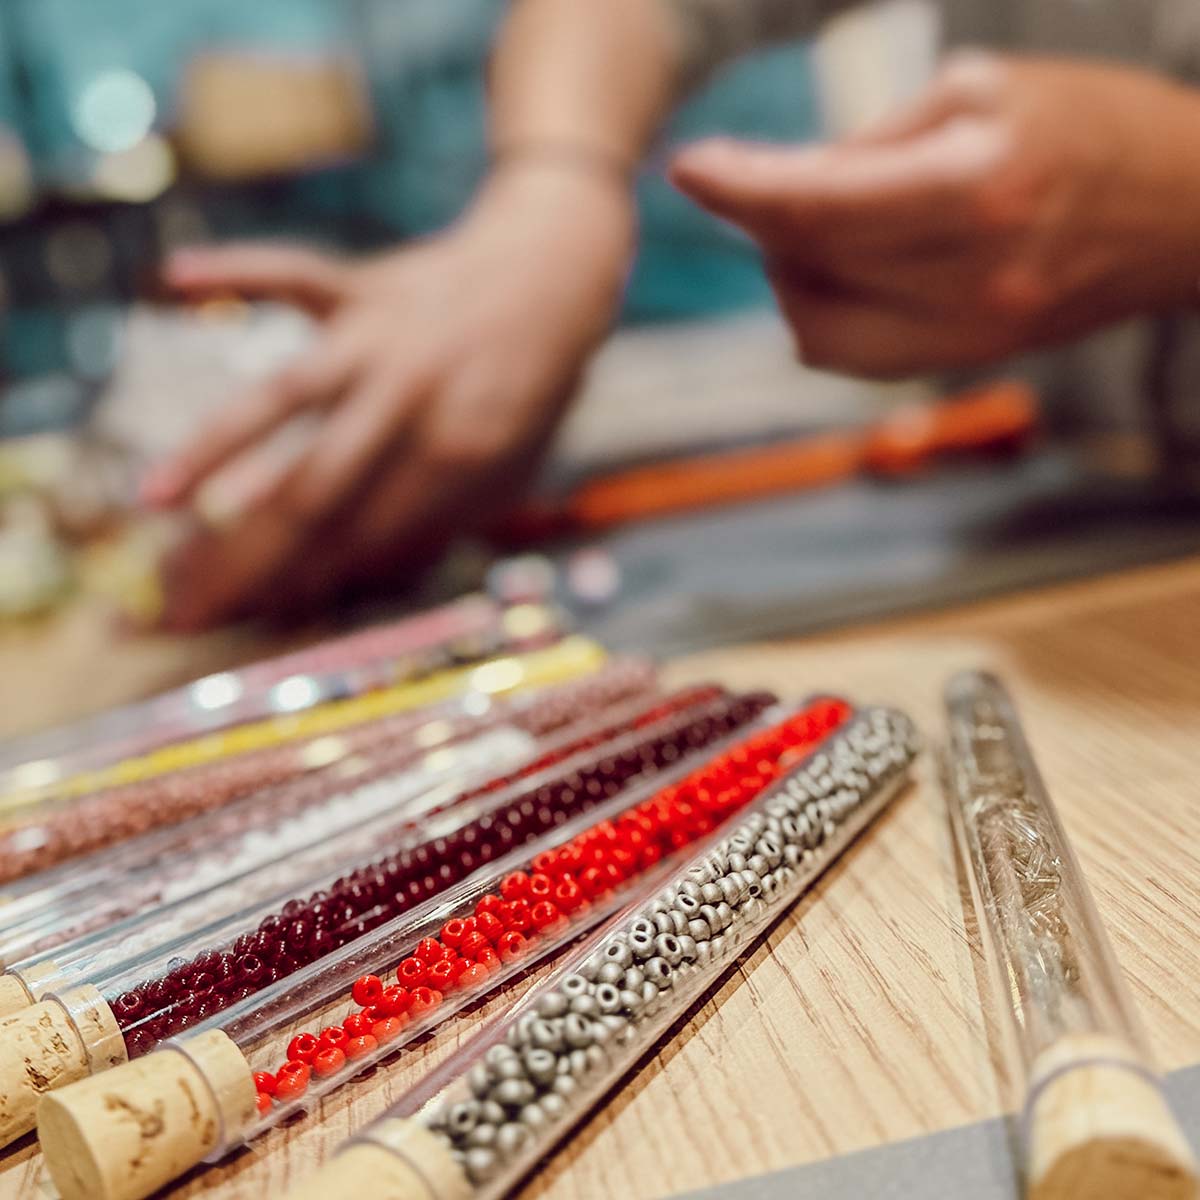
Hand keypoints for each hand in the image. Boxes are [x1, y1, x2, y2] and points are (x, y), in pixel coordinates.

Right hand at [143, 165, 633, 628]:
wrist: (555, 278)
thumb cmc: (527, 393)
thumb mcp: (508, 474)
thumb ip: (434, 524)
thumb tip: (350, 580)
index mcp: (459, 461)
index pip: (358, 540)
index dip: (295, 585)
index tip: (239, 622)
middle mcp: (413, 402)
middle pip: (311, 492)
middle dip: (243, 555)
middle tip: (180, 605)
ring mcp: (383, 340)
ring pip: (285, 394)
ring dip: (215, 448)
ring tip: (154, 501)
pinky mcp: (363, 287)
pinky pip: (293, 275)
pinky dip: (237, 272)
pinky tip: (173, 281)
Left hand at [670, 53, 1199, 376]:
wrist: (1185, 212)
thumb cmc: (1091, 127)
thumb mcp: (983, 89)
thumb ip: (874, 140)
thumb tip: (786, 180)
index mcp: (978, 185)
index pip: (819, 203)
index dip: (741, 188)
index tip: (689, 170)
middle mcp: (969, 275)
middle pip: (809, 265)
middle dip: (762, 221)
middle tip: (758, 182)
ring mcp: (967, 333)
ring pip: (817, 328)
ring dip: (789, 275)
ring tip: (813, 227)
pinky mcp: (964, 362)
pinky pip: (852, 356)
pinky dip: (821, 314)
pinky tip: (839, 270)